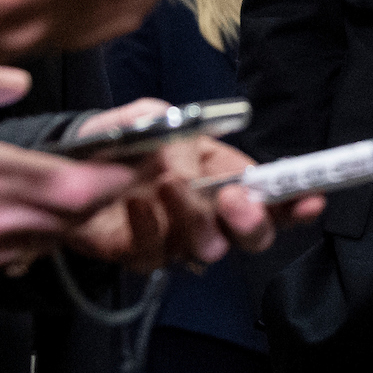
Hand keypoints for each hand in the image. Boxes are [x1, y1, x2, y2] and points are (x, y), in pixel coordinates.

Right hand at [0, 62, 142, 302]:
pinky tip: (1, 214)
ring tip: (59, 183)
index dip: (121, 175)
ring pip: (43, 239)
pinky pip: (6, 261)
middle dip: (102, 191)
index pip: (78, 187)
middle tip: (119, 165)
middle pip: (72, 216)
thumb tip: (19, 80)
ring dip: (59, 215)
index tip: (147, 156)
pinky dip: (17, 238)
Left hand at [63, 103, 322, 270]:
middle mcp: (209, 210)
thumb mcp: (150, 117)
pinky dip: (147, 228)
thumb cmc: (119, 136)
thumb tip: (195, 165)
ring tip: (164, 185)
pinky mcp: (142, 254)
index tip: (310, 199)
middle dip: (251, 221)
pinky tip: (133, 206)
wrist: (62, 167)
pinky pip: (156, 255)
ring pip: (207, 248)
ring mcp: (178, 237)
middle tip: (233, 200)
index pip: (272, 192)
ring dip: (191, 218)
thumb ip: (178, 133)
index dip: (295, 201)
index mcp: (223, 172)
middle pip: (252, 235)